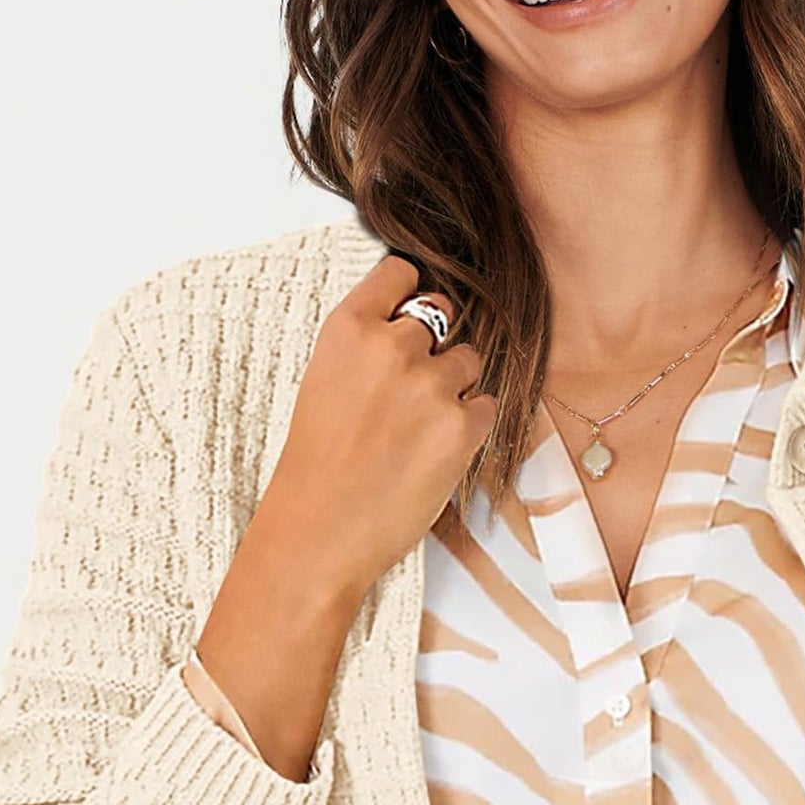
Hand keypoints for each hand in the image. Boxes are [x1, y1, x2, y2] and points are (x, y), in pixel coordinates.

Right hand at [192, 252, 497, 779]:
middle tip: (411, 393)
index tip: (409, 317)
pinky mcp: (462, 429)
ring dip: (456, 387)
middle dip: (434, 347)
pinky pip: (488, 406)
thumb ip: (367, 347)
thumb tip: (415, 327)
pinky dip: (471, 426)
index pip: (402, 273)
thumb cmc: (316, 465)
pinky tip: (437, 452)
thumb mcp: (325, 382)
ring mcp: (432, 387)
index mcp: (349, 328)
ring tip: (420, 430)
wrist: (319, 532)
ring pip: (469, 361)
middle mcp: (394, 347)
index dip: (411, 295)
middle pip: (443, 315)